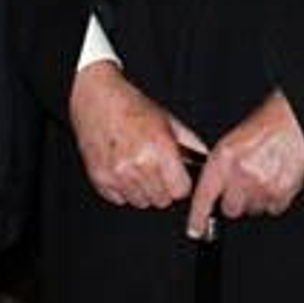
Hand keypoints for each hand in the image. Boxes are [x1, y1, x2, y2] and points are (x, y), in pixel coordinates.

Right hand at [69, 61, 206, 209]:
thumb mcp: (168, 120)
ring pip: (141, 202)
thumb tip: (205, 160)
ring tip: (139, 169)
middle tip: (157, 170)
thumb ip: (190, 143)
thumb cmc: (132, 107)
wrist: (98, 99)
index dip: (181, 184)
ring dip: (143, 191)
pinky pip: (119, 200)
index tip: (177, 178)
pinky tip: (123, 170)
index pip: (180, 191)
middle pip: (161, 200)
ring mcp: (118, 173)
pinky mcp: (100, 178)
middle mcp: (139, 164)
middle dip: (163, 188)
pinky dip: (122, 190)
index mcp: (161, 148)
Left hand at [187, 90, 303, 238]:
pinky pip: (273, 208)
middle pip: (231, 209)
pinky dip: (275, 198)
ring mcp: (261, 184)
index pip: (204, 195)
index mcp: (225, 156)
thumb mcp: (235, 139)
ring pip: (253, 209)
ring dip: (256, 198)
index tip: (195, 229)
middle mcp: (241, 173)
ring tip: (265, 174)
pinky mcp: (281, 191)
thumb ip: (223, 166)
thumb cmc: (269, 122)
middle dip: (236, 199)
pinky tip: (277, 178)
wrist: (296, 119)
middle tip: (245, 182)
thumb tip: (216, 187)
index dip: (197, 217)